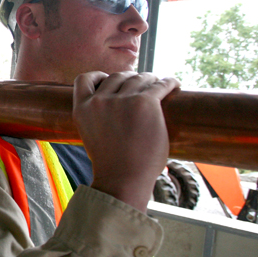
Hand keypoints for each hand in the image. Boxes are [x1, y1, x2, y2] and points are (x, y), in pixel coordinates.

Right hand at [73, 71, 180, 212]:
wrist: (123, 179)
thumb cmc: (111, 164)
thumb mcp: (91, 135)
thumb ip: (97, 119)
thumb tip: (114, 113)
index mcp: (82, 109)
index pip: (85, 79)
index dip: (99, 77)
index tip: (109, 81)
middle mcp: (100, 100)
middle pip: (117, 77)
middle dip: (130, 79)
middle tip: (142, 85)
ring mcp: (122, 100)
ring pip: (139, 78)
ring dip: (150, 79)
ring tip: (159, 84)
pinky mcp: (145, 103)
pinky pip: (160, 85)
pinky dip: (169, 82)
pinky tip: (174, 85)